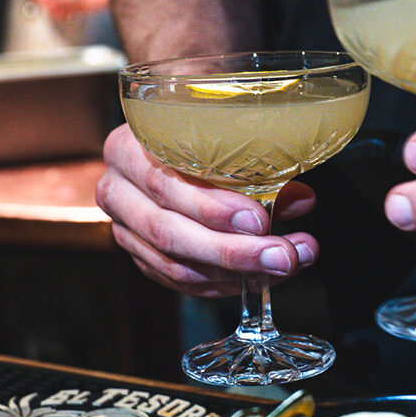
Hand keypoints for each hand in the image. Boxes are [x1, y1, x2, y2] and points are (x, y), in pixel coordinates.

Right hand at [95, 125, 316, 296]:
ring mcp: (125, 230)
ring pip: (176, 266)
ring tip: (285, 264)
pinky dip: (224, 283)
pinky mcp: (140, 256)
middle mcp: (116, 191)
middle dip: (232, 251)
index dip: (211, 208)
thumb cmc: (190, 132)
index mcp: (126, 149)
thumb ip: (255, 165)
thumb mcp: (217, 134)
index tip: (259, 219)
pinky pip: (181, 281)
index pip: (164, 184)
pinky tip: (261, 276)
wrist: (155, 147)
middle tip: (282, 255)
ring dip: (237, 273)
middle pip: (169, 233)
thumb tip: (299, 200)